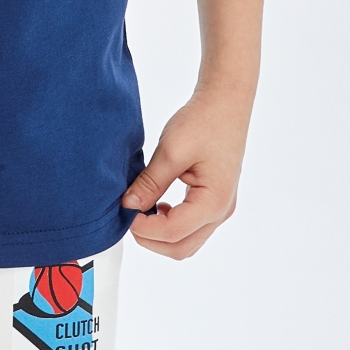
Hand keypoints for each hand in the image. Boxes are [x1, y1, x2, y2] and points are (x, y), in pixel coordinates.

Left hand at [120, 85, 251, 259]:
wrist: (226, 102)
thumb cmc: (202, 121)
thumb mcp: (171, 150)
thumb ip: (150, 183)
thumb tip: (127, 206)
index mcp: (214, 202)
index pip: (174, 233)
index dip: (144, 228)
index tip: (123, 211)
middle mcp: (222, 212)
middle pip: (182, 247)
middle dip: (151, 239)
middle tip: (128, 216)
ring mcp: (222, 209)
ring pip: (188, 241)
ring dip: (161, 234)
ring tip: (141, 210)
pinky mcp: (217, 201)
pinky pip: (193, 226)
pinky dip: (172, 224)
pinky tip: (158, 204)